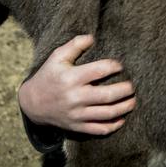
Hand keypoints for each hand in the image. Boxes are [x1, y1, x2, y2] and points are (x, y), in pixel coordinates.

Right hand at [18, 34, 135, 134]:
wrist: (32, 104)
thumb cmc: (48, 76)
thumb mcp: (57, 57)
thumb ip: (74, 45)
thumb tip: (92, 37)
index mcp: (71, 78)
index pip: (99, 71)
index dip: (114, 66)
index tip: (121, 65)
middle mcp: (75, 97)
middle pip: (107, 95)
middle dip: (125, 90)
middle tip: (133, 86)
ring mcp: (77, 114)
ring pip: (107, 114)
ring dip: (124, 108)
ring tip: (133, 101)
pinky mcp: (77, 127)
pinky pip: (99, 129)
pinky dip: (113, 125)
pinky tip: (122, 119)